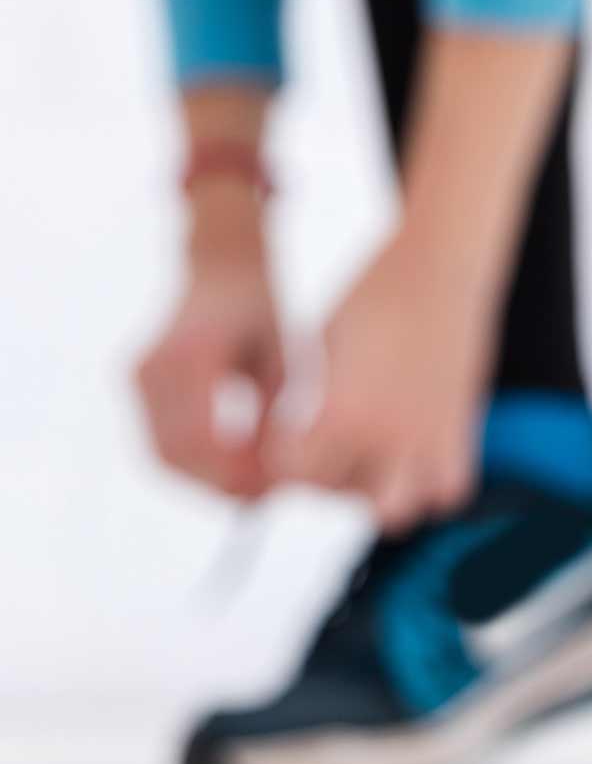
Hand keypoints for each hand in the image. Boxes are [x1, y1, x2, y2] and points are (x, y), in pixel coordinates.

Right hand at [135, 185, 283, 498]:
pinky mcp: (136, 384)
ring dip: (204, 482)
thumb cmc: (263, 309)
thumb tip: (275, 475)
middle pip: (175, 456)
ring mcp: (138, 375)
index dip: (235, 475)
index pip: (203, 440)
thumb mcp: (283, 359)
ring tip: (253, 486)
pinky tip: (234, 467)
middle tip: (266, 497)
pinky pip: (157, 441)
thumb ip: (275, 414)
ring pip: (161, 456)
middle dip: (219, 487)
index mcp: (192, 355)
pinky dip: (193, 465)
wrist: (221, 265)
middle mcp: (154, 366)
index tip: (275, 489)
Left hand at [271, 233, 496, 532]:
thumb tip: (305, 441)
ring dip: (376, 494)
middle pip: (340, 496)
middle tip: (323, 448)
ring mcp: (430, 436)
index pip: (295, 472)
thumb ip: (314, 403)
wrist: (440, 265)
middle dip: (323, 481)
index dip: (281, 458)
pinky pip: (448, 491)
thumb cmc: (373, 295)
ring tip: (367, 461)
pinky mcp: (462, 429)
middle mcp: (389, 432)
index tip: (284, 435)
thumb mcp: (323, 347)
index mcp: (343, 409)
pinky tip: (411, 458)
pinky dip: (428, 487)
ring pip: (398, 511)